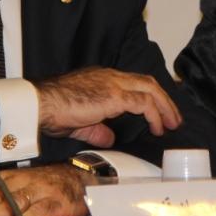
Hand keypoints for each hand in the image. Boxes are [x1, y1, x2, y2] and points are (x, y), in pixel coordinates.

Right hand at [34, 67, 181, 146]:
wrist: (41, 104)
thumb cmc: (54, 111)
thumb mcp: (81, 123)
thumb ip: (97, 130)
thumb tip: (109, 138)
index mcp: (103, 78)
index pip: (134, 81)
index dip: (151, 94)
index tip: (160, 111)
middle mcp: (111, 76)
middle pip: (148, 82)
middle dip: (165, 100)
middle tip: (174, 118)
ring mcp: (113, 84)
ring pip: (150, 90)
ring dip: (165, 107)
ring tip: (171, 124)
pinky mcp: (114, 96)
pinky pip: (143, 103)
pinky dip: (154, 115)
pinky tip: (157, 127)